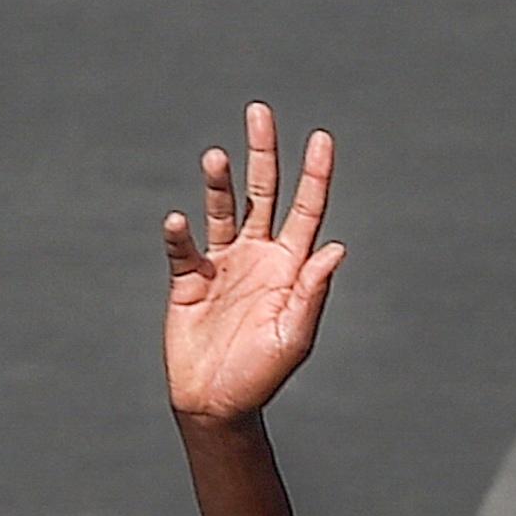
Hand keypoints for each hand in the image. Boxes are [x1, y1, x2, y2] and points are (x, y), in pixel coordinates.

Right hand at [162, 103, 345, 421]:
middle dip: (264, 153)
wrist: (217, 403)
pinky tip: (178, 221)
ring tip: (217, 156)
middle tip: (260, 111)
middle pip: (263, 193)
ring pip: (222, 209)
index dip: (315, 176)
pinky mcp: (188, 278)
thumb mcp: (294, 337)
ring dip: (220, 183)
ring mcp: (223, 265)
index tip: (321, 137)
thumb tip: (336, 250)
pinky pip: (183, 247)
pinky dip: (179, 234)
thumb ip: (312, 294)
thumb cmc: (262, 376)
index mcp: (292, 269)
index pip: (307, 212)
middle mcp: (259, 258)